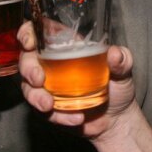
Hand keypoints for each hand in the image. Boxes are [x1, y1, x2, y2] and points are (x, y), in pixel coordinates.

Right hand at [18, 22, 136, 139]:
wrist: (118, 119)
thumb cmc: (119, 87)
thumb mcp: (125, 70)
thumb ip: (122, 60)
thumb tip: (114, 53)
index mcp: (67, 47)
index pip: (39, 32)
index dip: (28, 33)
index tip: (29, 42)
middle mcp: (52, 65)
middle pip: (26, 60)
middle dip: (28, 69)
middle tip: (39, 79)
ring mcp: (48, 88)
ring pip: (28, 88)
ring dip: (35, 97)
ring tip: (49, 106)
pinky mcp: (50, 109)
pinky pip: (43, 112)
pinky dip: (58, 116)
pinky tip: (75, 118)